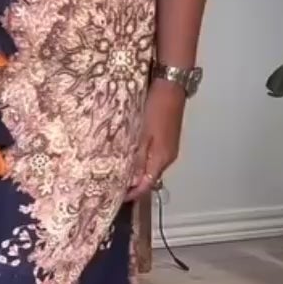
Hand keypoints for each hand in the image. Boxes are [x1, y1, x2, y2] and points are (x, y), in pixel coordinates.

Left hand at [127, 80, 185, 201]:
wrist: (171, 86)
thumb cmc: (156, 108)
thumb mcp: (143, 134)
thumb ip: (138, 158)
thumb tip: (132, 181)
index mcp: (162, 158)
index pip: (147, 185)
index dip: (133, 193)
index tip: (117, 196)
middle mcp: (168, 157)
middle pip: (149, 177)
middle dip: (133, 182)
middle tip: (112, 183)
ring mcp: (168, 147)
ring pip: (151, 166)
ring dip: (136, 170)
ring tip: (117, 170)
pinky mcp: (167, 138)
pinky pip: (153, 156)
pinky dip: (141, 159)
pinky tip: (129, 154)